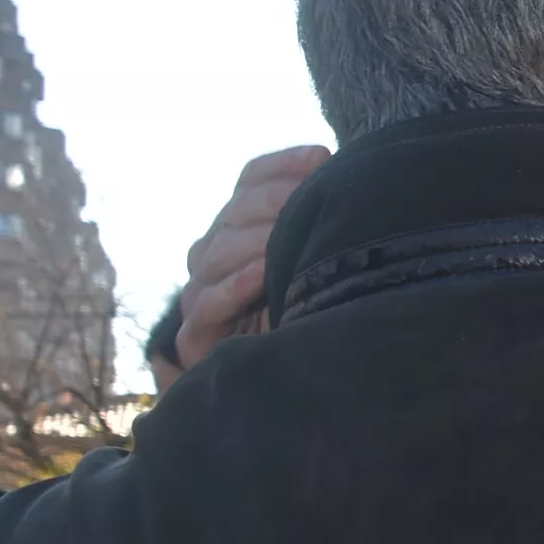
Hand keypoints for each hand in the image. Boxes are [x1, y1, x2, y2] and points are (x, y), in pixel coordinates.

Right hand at [171, 144, 330, 374]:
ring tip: (289, 232)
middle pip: (236, 210)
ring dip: (258, 238)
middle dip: (276, 198)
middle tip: (312, 194)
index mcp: (239, 225)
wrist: (281, 386)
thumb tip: (348, 174)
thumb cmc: (307, 313)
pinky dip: (234, 287)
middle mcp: (213, 251)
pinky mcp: (195, 334)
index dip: (282, 164)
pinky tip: (261, 275)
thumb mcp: (315, 260)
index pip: (250, 178)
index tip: (321, 157)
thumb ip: (320, 220)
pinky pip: (208, 302)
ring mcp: (200, 290)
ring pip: (220, 250)